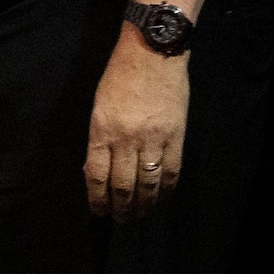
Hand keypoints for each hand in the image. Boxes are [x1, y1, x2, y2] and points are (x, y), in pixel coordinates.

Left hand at [85, 29, 187, 220]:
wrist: (153, 52)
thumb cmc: (120, 76)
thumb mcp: (98, 107)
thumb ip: (98, 139)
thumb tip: (96, 169)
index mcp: (101, 131)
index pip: (96, 175)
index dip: (97, 199)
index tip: (99, 212)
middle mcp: (126, 139)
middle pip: (123, 185)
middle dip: (120, 208)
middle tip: (121, 221)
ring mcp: (153, 138)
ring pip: (148, 183)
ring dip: (143, 205)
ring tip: (140, 216)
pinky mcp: (176, 135)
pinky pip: (171, 171)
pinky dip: (166, 190)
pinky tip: (162, 199)